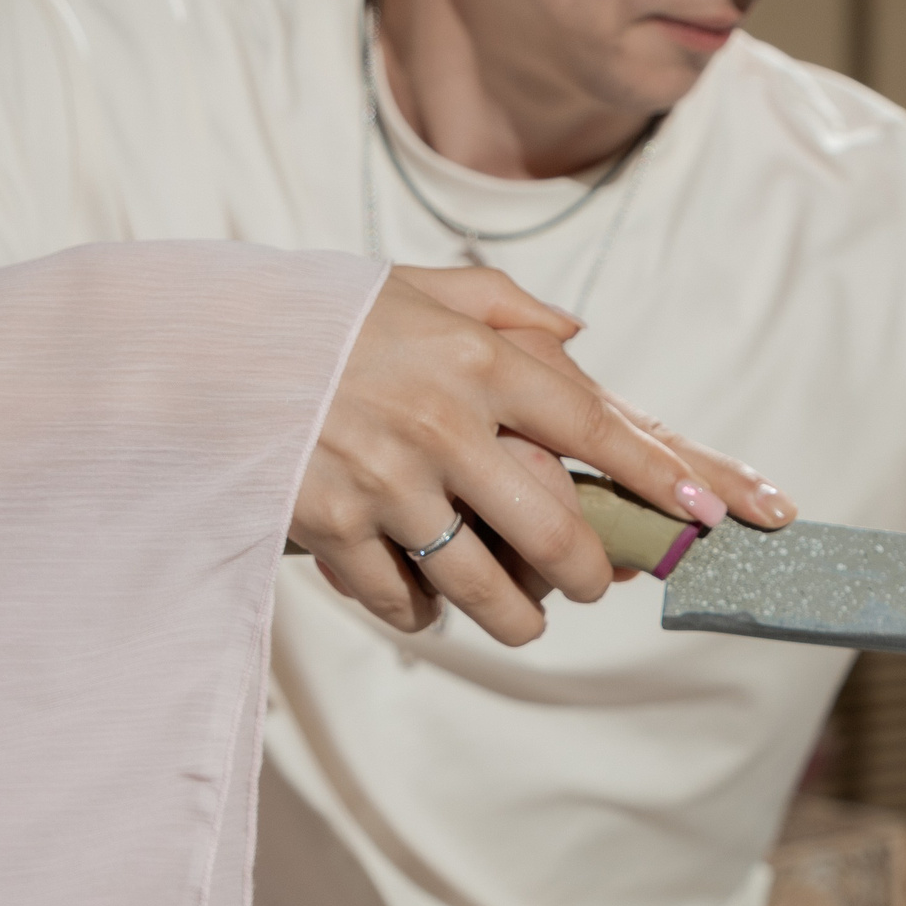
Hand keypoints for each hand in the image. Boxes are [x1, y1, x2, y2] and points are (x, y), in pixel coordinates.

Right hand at [299, 266, 792, 643]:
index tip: (708, 515)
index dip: (659, 476)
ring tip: (524, 619)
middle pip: (551, 530)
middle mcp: (442, 422)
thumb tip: (580, 336)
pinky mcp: (333, 528)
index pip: (593, 426)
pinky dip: (422, 612)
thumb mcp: (413, 286)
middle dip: (586, 573)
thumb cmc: (320, 317)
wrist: (198, 346)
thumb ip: (503, 304)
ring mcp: (387, 482)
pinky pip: (404, 600)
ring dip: (515, 616)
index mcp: (476, 358)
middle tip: (595, 584)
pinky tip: (425, 604)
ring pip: (484, 585)